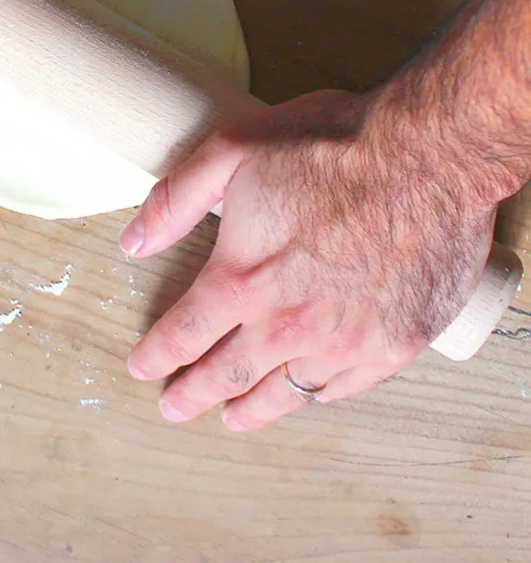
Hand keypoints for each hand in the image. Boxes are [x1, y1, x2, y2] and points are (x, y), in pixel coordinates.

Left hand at [119, 89, 496, 430]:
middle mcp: (289, 323)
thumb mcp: (230, 151)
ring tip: (231, 418)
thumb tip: (132, 242)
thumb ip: (175, 201)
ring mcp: (346, 340)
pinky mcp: (397, 342)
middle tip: (172, 408)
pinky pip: (347, 386)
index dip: (156, 355)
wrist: (429, 152)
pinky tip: (308, 394)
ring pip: (286, 391)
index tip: (141, 368)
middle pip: (227, 374)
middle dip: (192, 394)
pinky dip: (319, 394)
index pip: (184, 334)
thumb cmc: (328, 145)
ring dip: (252, 407)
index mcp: (242, 279)